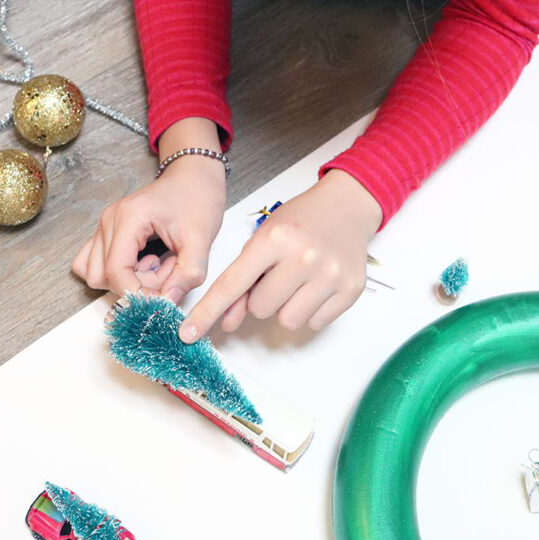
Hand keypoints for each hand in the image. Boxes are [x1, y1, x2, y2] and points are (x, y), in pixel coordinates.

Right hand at [72, 119, 225, 303]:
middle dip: (136, 285)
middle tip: (168, 269)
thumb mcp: (202, 238)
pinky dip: (117, 272)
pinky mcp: (108, 231)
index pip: (116, 272)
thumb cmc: (198, 198)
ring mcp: (105, 225)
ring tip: (158, 264)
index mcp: (129, 218)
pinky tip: (145, 263)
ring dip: (127, 279)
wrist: (194, 175)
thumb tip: (167, 303)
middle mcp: (109, 221)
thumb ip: (188, 273)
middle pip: (103, 276)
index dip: (138, 294)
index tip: (163, 298)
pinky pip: (96, 263)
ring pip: (96, 273)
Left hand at [179, 170, 381, 341]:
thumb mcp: (264, 238)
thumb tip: (227, 321)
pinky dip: (310, 310)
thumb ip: (243, 278)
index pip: (232, 284)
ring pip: (287, 320)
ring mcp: (329, 275)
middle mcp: (303, 257)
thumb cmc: (300, 221)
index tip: (188, 333)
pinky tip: (316, 285)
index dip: (207, 312)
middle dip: (262, 297)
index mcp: (275, 239)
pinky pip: (314, 322)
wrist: (347, 206)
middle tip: (277, 275)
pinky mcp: (350, 289)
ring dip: (285, 307)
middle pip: (261, 308)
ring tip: (297, 281)